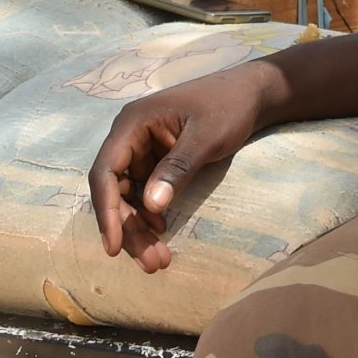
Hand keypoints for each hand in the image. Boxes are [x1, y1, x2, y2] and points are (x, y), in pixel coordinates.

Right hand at [86, 65, 272, 272]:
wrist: (252, 94)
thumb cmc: (229, 106)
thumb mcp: (206, 137)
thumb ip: (178, 168)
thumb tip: (151, 206)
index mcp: (132, 123)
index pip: (105, 172)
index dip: (107, 211)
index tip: (114, 246)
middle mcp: (130, 138)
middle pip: (115, 191)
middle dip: (130, 229)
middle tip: (152, 262)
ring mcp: (142, 151)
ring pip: (130, 198)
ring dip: (139, 229)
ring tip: (159, 260)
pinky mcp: (156, 162)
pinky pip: (145, 194)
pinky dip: (151, 216)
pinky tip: (163, 234)